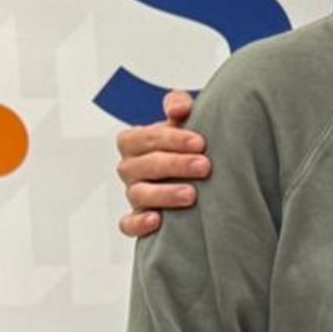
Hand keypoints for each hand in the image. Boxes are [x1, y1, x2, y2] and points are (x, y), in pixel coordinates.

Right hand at [115, 90, 211, 238]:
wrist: (195, 171)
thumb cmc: (186, 145)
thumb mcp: (184, 122)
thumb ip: (179, 107)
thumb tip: (177, 107)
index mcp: (135, 142)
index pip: (143, 137)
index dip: (171, 139)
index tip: (199, 142)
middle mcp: (131, 168)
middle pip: (142, 166)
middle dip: (175, 165)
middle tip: (204, 166)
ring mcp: (134, 193)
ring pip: (138, 194)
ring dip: (164, 194)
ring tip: (191, 195)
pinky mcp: (137, 218)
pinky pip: (128, 224)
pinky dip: (138, 223)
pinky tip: (157, 220)